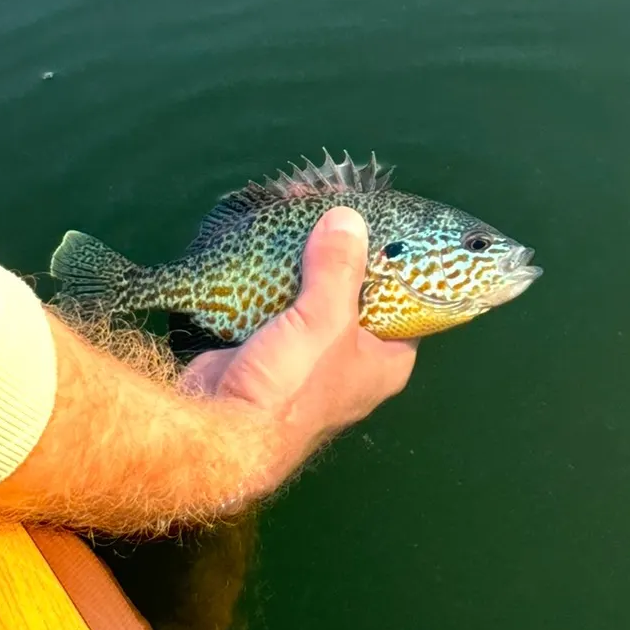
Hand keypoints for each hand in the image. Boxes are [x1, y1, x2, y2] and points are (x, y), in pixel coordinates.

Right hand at [182, 206, 417, 490]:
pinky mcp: (271, 342)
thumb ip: (340, 267)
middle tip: (335, 202)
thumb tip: (349, 218)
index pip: (408, 301)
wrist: (220, 427)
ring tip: (304, 203)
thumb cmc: (293, 384)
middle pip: (358, 288)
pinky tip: (274, 232)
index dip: (399, 260)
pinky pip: (282, 296)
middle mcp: (352, 356)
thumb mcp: (326, 321)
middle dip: (345, 247)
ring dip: (308, 252)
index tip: (387, 219)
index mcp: (384, 359)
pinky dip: (277, 267)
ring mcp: (310, 350)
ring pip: (317, 288)